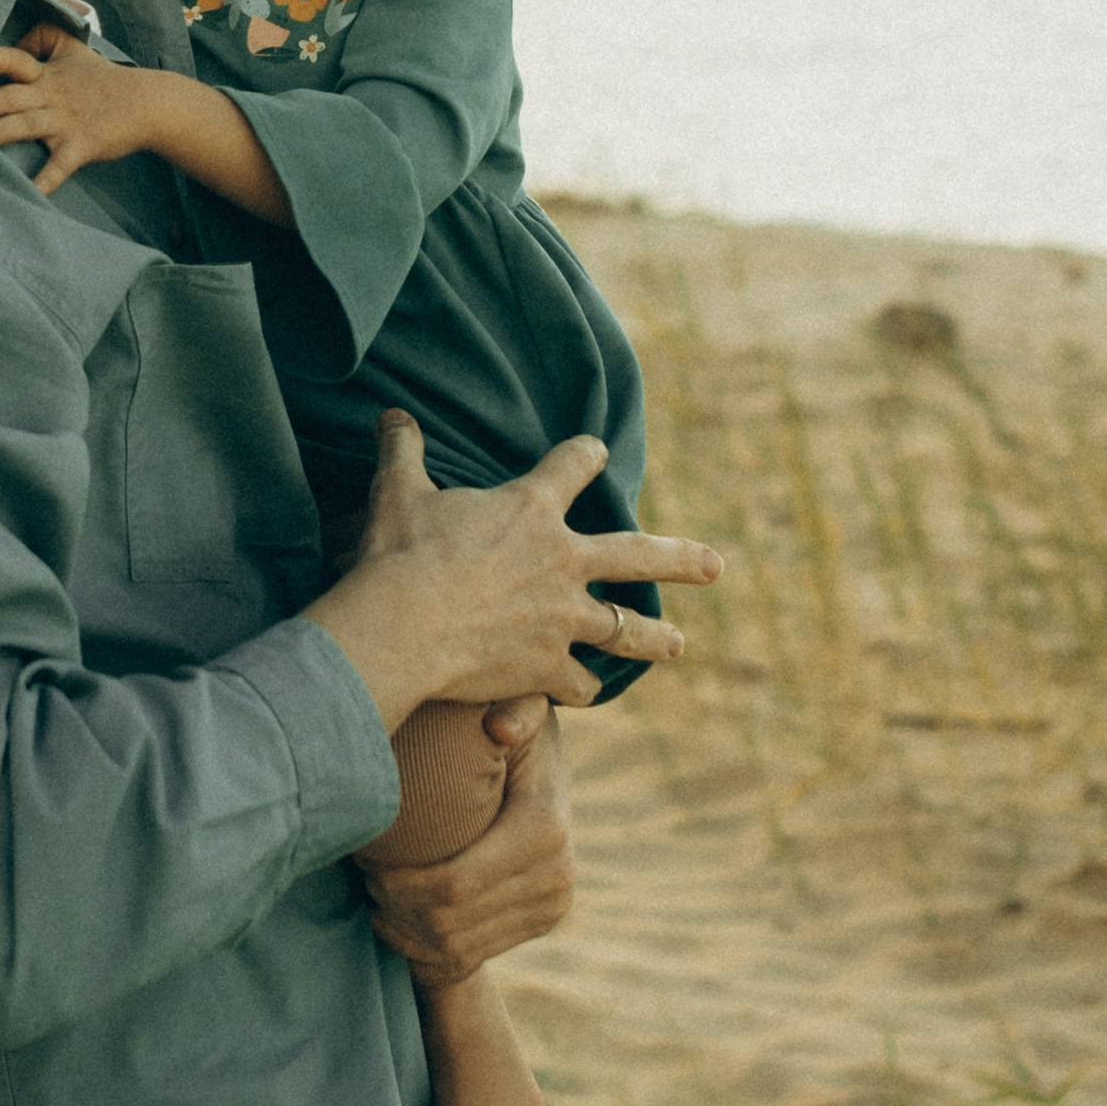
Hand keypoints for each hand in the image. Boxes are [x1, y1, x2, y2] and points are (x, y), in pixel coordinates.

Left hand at [0, 30, 158, 196]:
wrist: (147, 104)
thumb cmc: (104, 78)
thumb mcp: (74, 48)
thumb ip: (43, 37)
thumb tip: (17, 40)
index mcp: (47, 74)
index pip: (13, 60)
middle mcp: (51, 96)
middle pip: (8, 98)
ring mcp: (65, 122)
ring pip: (24, 127)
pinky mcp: (81, 145)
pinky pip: (59, 166)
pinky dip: (44, 181)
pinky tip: (27, 195)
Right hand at [309, 410, 714, 721]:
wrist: (402, 624)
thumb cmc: (399, 552)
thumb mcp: (397, 490)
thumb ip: (402, 450)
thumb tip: (391, 413)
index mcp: (532, 509)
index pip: (573, 466)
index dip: (584, 456)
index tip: (594, 452)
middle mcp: (562, 560)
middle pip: (635, 555)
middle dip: (679, 558)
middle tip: (715, 566)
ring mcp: (563, 617)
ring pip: (624, 628)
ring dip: (654, 637)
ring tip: (678, 644)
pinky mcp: (548, 666)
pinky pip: (579, 683)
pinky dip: (582, 688)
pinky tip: (585, 692)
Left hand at [362, 701, 572, 985]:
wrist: (546, 766)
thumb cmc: (508, 723)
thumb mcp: (514, 703)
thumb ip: (510, 706)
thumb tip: (501, 728)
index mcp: (545, 831)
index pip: (456, 883)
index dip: (399, 881)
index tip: (363, 856)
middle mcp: (557, 879)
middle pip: (450, 922)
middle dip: (394, 905)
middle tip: (360, 873)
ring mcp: (551, 909)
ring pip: (455, 947)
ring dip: (403, 927)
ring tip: (371, 890)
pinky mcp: (539, 924)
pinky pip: (470, 957)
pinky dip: (422, 946)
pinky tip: (393, 916)